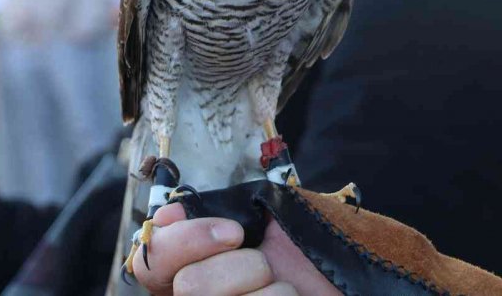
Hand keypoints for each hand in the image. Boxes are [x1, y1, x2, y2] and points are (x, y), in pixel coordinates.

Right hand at [133, 203, 338, 295]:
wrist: (351, 282)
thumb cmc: (304, 254)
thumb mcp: (256, 220)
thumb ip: (211, 212)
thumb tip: (168, 213)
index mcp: (187, 274)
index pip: (150, 263)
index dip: (184, 242)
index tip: (233, 231)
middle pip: (190, 286)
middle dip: (240, 266)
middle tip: (265, 266)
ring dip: (272, 289)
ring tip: (285, 291)